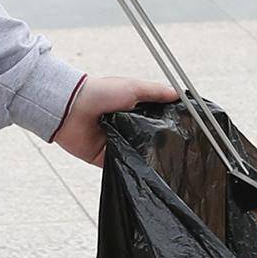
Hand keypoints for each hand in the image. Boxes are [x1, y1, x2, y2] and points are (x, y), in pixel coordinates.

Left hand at [53, 73, 177, 164]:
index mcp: (132, 111)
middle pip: (148, 141)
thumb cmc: (100, 92)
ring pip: (137, 156)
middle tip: (179, 153)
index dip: (168, 126)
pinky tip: (142, 170)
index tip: (185, 132)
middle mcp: (125, 129)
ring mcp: (116, 144)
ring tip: (164, 165)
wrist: (71, 108)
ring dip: (146, 158)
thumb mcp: (133, 87)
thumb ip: (156, 92)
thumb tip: (179, 95)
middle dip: (159, 145)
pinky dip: (130, 168)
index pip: (155, 121)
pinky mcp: (105, 158)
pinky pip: (121, 166)